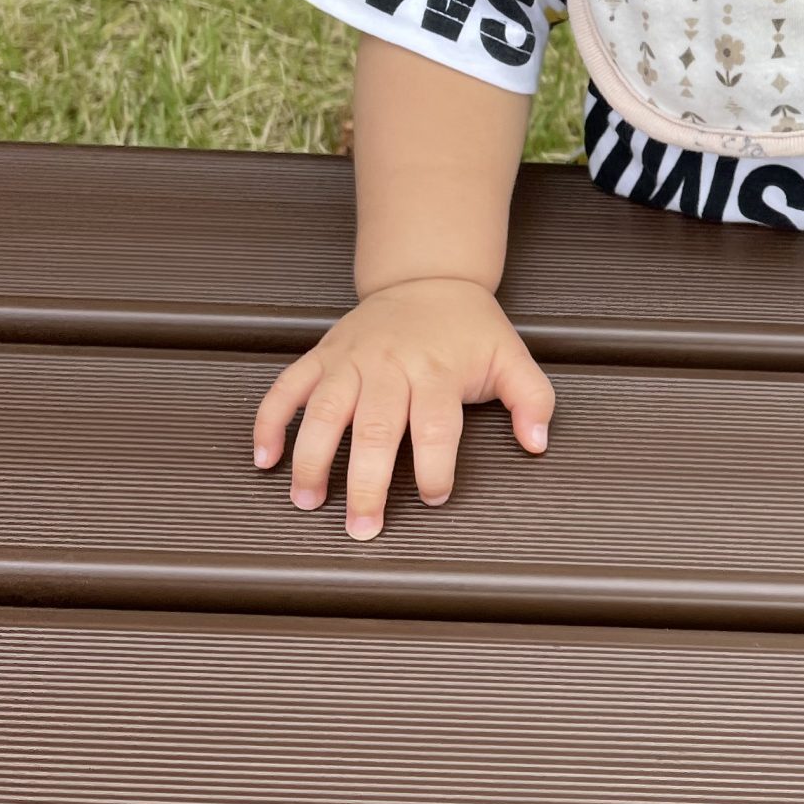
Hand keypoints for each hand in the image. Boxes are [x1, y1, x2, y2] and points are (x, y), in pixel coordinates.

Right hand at [251, 277, 554, 538]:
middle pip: (375, 428)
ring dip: (311, 458)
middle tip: (362, 527)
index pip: (435, 425)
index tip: (434, 496)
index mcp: (437, 370)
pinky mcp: (323, 355)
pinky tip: (266, 458)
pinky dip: (271, 421)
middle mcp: (390, 366)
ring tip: (307, 501)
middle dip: (366, 482)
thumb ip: (533, 401)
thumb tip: (537, 444)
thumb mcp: (512, 357)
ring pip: (324, 411)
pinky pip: (287, 387)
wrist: (429, 277)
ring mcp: (351, 360)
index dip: (434, 466)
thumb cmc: (469, 328)